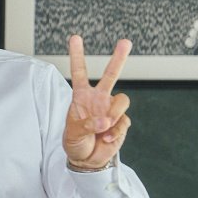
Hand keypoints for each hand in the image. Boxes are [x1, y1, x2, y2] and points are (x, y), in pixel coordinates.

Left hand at [63, 34, 131, 169]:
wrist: (87, 160)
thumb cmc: (75, 143)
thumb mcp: (72, 134)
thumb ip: (86, 125)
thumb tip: (104, 120)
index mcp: (81, 97)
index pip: (79, 72)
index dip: (77, 55)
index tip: (75, 38)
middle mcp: (98, 99)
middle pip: (110, 75)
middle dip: (118, 58)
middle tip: (125, 41)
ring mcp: (111, 109)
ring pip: (122, 99)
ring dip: (114, 114)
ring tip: (103, 129)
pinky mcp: (122, 122)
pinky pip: (124, 121)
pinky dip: (115, 132)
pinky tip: (106, 138)